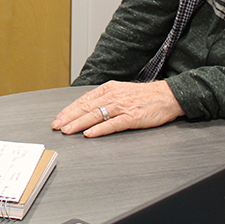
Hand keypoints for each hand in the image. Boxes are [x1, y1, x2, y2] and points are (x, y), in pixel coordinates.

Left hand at [51, 80, 183, 137]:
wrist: (167, 96)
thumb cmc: (144, 96)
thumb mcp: (120, 90)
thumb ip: (103, 97)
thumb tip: (85, 100)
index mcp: (109, 89)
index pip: (83, 100)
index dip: (69, 110)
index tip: (58, 118)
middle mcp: (113, 96)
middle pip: (86, 108)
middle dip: (69, 118)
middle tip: (57, 126)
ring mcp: (122, 106)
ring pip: (96, 115)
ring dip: (79, 123)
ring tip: (68, 130)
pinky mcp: (132, 117)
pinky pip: (113, 124)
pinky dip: (100, 129)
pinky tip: (90, 134)